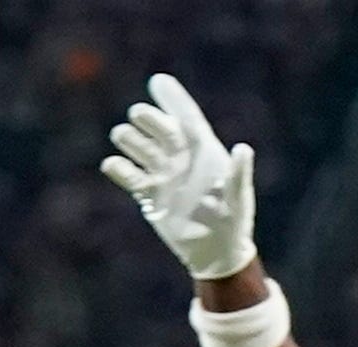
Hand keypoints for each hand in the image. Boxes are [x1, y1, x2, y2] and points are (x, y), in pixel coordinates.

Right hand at [102, 72, 259, 280]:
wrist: (216, 252)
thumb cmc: (234, 223)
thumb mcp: (238, 199)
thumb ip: (238, 175)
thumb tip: (243, 149)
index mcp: (204, 151)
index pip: (187, 118)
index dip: (173, 99)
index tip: (158, 81)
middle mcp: (180, 157)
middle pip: (159, 128)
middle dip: (148, 118)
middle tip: (139, 116)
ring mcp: (163, 174)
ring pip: (139, 146)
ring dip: (130, 138)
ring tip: (124, 137)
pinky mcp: (149, 194)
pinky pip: (128, 176)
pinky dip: (118, 169)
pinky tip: (114, 165)